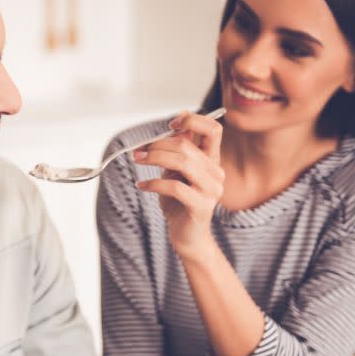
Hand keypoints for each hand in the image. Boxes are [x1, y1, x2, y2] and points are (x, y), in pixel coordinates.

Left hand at [134, 111, 223, 256]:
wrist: (187, 236)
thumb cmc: (179, 202)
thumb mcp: (176, 171)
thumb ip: (179, 148)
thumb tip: (178, 118)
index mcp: (212, 160)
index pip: (214, 129)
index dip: (193, 120)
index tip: (170, 124)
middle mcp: (216, 172)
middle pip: (187, 146)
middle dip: (157, 145)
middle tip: (138, 151)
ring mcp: (211, 189)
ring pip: (182, 162)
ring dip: (155, 158)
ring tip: (138, 161)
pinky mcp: (201, 206)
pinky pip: (175, 187)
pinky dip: (153, 183)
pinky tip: (142, 185)